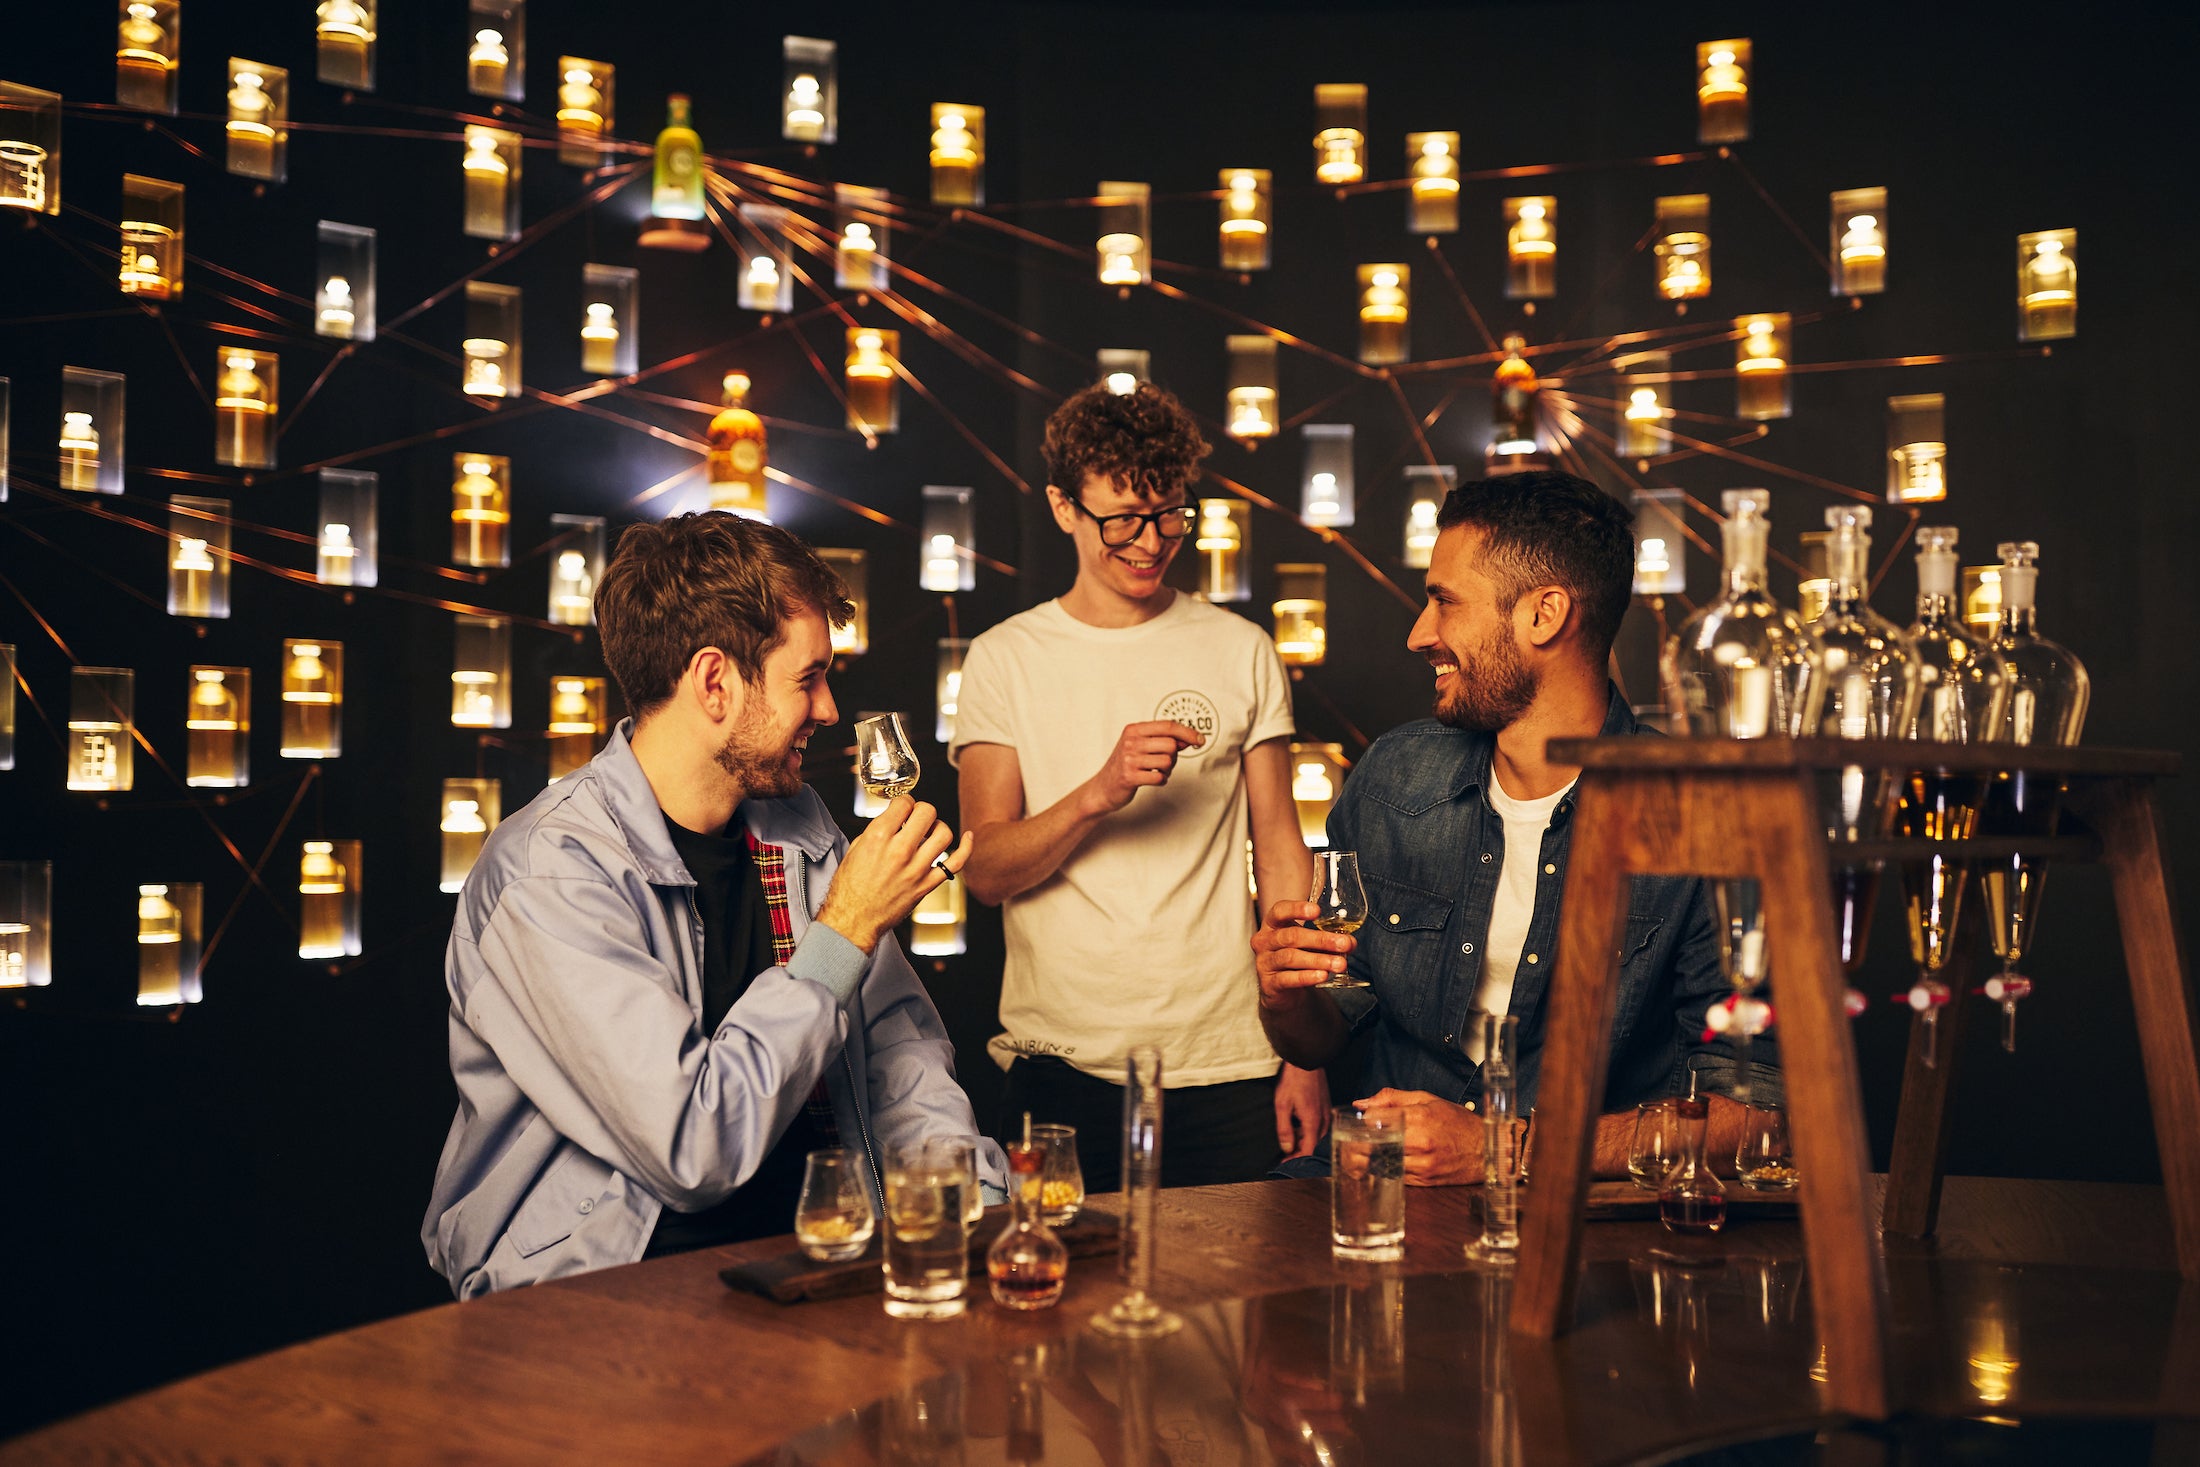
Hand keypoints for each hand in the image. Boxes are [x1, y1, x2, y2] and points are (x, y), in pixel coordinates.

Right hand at [815, 796, 971, 953]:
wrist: (853, 920)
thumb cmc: (850, 888)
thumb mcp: (856, 849)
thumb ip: (877, 830)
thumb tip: (894, 819)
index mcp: (878, 838)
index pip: (904, 802)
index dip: (904, 802)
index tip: (903, 809)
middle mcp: (899, 850)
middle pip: (927, 812)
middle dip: (922, 811)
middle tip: (916, 818)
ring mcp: (916, 869)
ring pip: (944, 833)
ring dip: (938, 827)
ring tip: (930, 832)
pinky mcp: (927, 885)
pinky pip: (956, 863)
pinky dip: (966, 847)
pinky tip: (967, 838)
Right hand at [1079, 721, 1204, 815]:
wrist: (1103, 788)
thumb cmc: (1124, 765)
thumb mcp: (1140, 746)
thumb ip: (1162, 740)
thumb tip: (1189, 738)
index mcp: (1134, 730)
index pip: (1168, 726)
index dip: (1188, 732)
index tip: (1200, 740)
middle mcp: (1130, 742)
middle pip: (1171, 744)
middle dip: (1173, 756)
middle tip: (1163, 763)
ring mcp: (1129, 759)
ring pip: (1167, 761)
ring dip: (1167, 770)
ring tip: (1155, 771)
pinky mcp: (1130, 777)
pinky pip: (1160, 777)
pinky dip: (1161, 780)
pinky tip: (1151, 779)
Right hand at [1253, 899, 1353, 1005]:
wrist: (1282, 990)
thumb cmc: (1296, 958)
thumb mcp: (1308, 944)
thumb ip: (1327, 940)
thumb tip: (1350, 942)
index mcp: (1272, 925)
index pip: (1279, 911)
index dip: (1297, 909)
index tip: (1317, 911)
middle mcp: (1264, 941)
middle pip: (1291, 936)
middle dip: (1321, 939)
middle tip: (1344, 944)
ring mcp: (1264, 963)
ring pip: (1290, 957)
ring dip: (1318, 960)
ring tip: (1339, 964)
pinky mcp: (1268, 984)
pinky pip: (1288, 979)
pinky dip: (1307, 977)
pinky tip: (1322, 976)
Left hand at [1273, 1064, 1329, 1157]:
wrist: (1306, 1061)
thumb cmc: (1293, 1081)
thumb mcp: (1282, 1106)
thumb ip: (1284, 1129)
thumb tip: (1287, 1148)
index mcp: (1313, 1122)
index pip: (1308, 1150)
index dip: (1296, 1159)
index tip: (1285, 1163)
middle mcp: (1324, 1120)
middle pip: (1313, 1145)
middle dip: (1299, 1151)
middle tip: (1285, 1154)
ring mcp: (1327, 1112)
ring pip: (1317, 1135)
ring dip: (1304, 1140)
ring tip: (1290, 1140)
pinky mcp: (1326, 1106)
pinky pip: (1319, 1125)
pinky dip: (1309, 1131)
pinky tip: (1298, 1126)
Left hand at [1355, 1088, 1482, 1186]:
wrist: (1488, 1149)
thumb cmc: (1458, 1122)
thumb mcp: (1428, 1100)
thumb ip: (1393, 1099)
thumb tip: (1362, 1103)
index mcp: (1419, 1117)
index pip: (1374, 1120)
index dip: (1362, 1121)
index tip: (1360, 1121)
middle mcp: (1420, 1142)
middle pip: (1374, 1144)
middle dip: (1361, 1141)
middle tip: (1356, 1139)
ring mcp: (1422, 1164)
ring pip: (1382, 1163)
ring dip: (1371, 1158)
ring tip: (1368, 1152)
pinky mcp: (1425, 1181)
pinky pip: (1396, 1177)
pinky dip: (1387, 1170)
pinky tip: (1386, 1162)